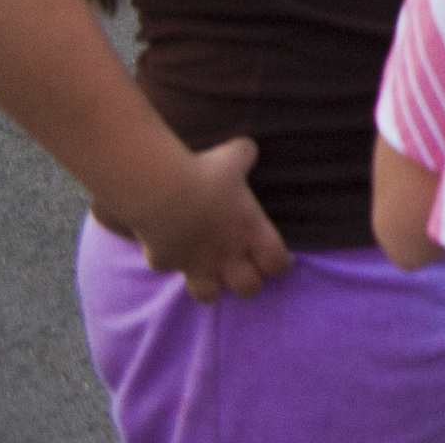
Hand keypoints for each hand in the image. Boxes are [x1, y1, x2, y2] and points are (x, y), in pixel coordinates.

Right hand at [103, 138, 288, 303]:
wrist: (163, 192)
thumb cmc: (207, 173)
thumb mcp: (235, 156)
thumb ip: (245, 155)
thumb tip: (246, 149)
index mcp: (251, 232)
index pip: (277, 264)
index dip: (281, 265)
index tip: (280, 260)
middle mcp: (227, 255)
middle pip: (248, 289)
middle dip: (249, 283)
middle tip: (246, 269)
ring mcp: (194, 264)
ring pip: (209, 295)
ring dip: (213, 286)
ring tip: (212, 273)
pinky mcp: (165, 263)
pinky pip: (171, 269)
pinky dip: (172, 261)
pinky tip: (170, 246)